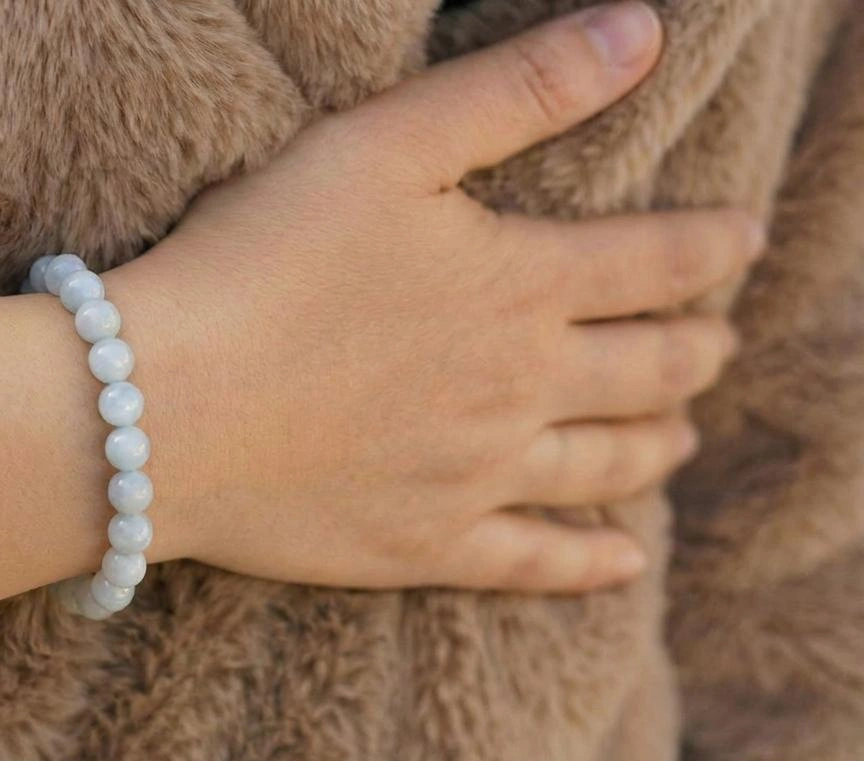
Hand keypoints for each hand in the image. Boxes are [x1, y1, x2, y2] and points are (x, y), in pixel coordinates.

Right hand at [116, 1, 763, 591]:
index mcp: (520, 285)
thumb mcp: (386, 145)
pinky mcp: (425, 545)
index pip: (655, 262)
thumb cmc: (258, 260)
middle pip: (647, 371)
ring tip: (680, 436)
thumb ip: (518, 90)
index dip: (711, 246)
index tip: (742, 239)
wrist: (162, 403)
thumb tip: (640, 32)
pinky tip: (622, 562)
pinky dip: (589, 563)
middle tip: (716, 343)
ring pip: (606, 465)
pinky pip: (533, 562)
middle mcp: (521, 388)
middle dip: (695, 351)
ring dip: (656, 444)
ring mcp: (478, 476)